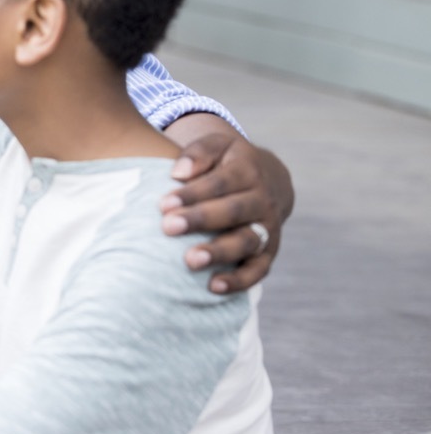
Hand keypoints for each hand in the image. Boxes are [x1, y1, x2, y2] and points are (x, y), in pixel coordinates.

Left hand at [160, 133, 293, 293]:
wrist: (270, 179)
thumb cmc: (228, 162)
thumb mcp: (217, 146)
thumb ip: (198, 153)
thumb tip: (178, 172)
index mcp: (248, 172)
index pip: (220, 183)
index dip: (192, 193)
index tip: (163, 204)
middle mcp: (262, 201)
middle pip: (233, 212)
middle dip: (200, 220)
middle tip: (168, 227)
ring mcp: (268, 228)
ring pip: (247, 242)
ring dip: (219, 253)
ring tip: (190, 261)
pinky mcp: (268, 252)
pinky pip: (258, 270)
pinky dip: (239, 281)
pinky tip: (212, 287)